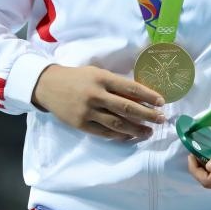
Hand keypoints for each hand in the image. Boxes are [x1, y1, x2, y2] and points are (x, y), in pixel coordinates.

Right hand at [32, 64, 165, 140]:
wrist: (48, 85)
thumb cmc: (78, 77)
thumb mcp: (97, 73)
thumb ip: (115, 84)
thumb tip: (140, 97)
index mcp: (102, 78)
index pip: (131, 88)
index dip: (148, 96)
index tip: (162, 102)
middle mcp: (96, 95)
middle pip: (127, 108)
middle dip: (147, 115)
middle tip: (161, 119)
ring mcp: (88, 111)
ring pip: (117, 123)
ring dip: (136, 129)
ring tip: (149, 132)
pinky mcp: (80, 124)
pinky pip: (104, 132)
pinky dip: (119, 135)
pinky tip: (130, 136)